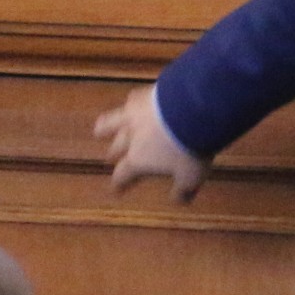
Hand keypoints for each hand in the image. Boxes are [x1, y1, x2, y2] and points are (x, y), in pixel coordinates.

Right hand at [95, 86, 206, 200]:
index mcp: (138, 160)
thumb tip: (179, 201)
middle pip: (116, 147)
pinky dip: (132, 103)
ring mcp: (135, 113)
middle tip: (111, 156)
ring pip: (113, 120)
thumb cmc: (191, 148)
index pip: (122, 174)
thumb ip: (183, 189)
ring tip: (100, 128)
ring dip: (106, 126)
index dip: (118, 183)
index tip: (115, 189)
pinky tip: (134, 100)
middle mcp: (130, 136)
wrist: (194, 109)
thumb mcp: (191, 175)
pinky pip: (133, 99)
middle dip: (114, 153)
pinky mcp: (146, 93)